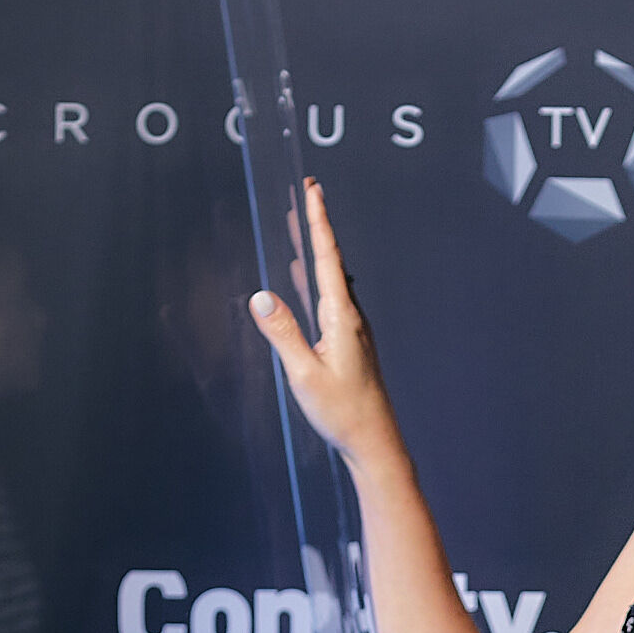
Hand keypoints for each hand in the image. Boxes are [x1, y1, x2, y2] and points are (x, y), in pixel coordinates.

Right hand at [247, 181, 396, 470]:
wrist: (374, 442)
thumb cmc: (341, 412)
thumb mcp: (304, 374)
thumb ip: (282, 333)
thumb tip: (260, 297)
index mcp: (342, 317)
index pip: (327, 258)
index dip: (318, 221)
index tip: (312, 190)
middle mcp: (351, 317)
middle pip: (331, 260)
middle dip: (316, 225)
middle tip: (308, 192)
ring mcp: (352, 329)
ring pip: (332, 278)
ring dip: (315, 249)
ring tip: (300, 225)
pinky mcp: (349, 342)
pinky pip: (329, 297)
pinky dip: (315, 276)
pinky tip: (304, 276)